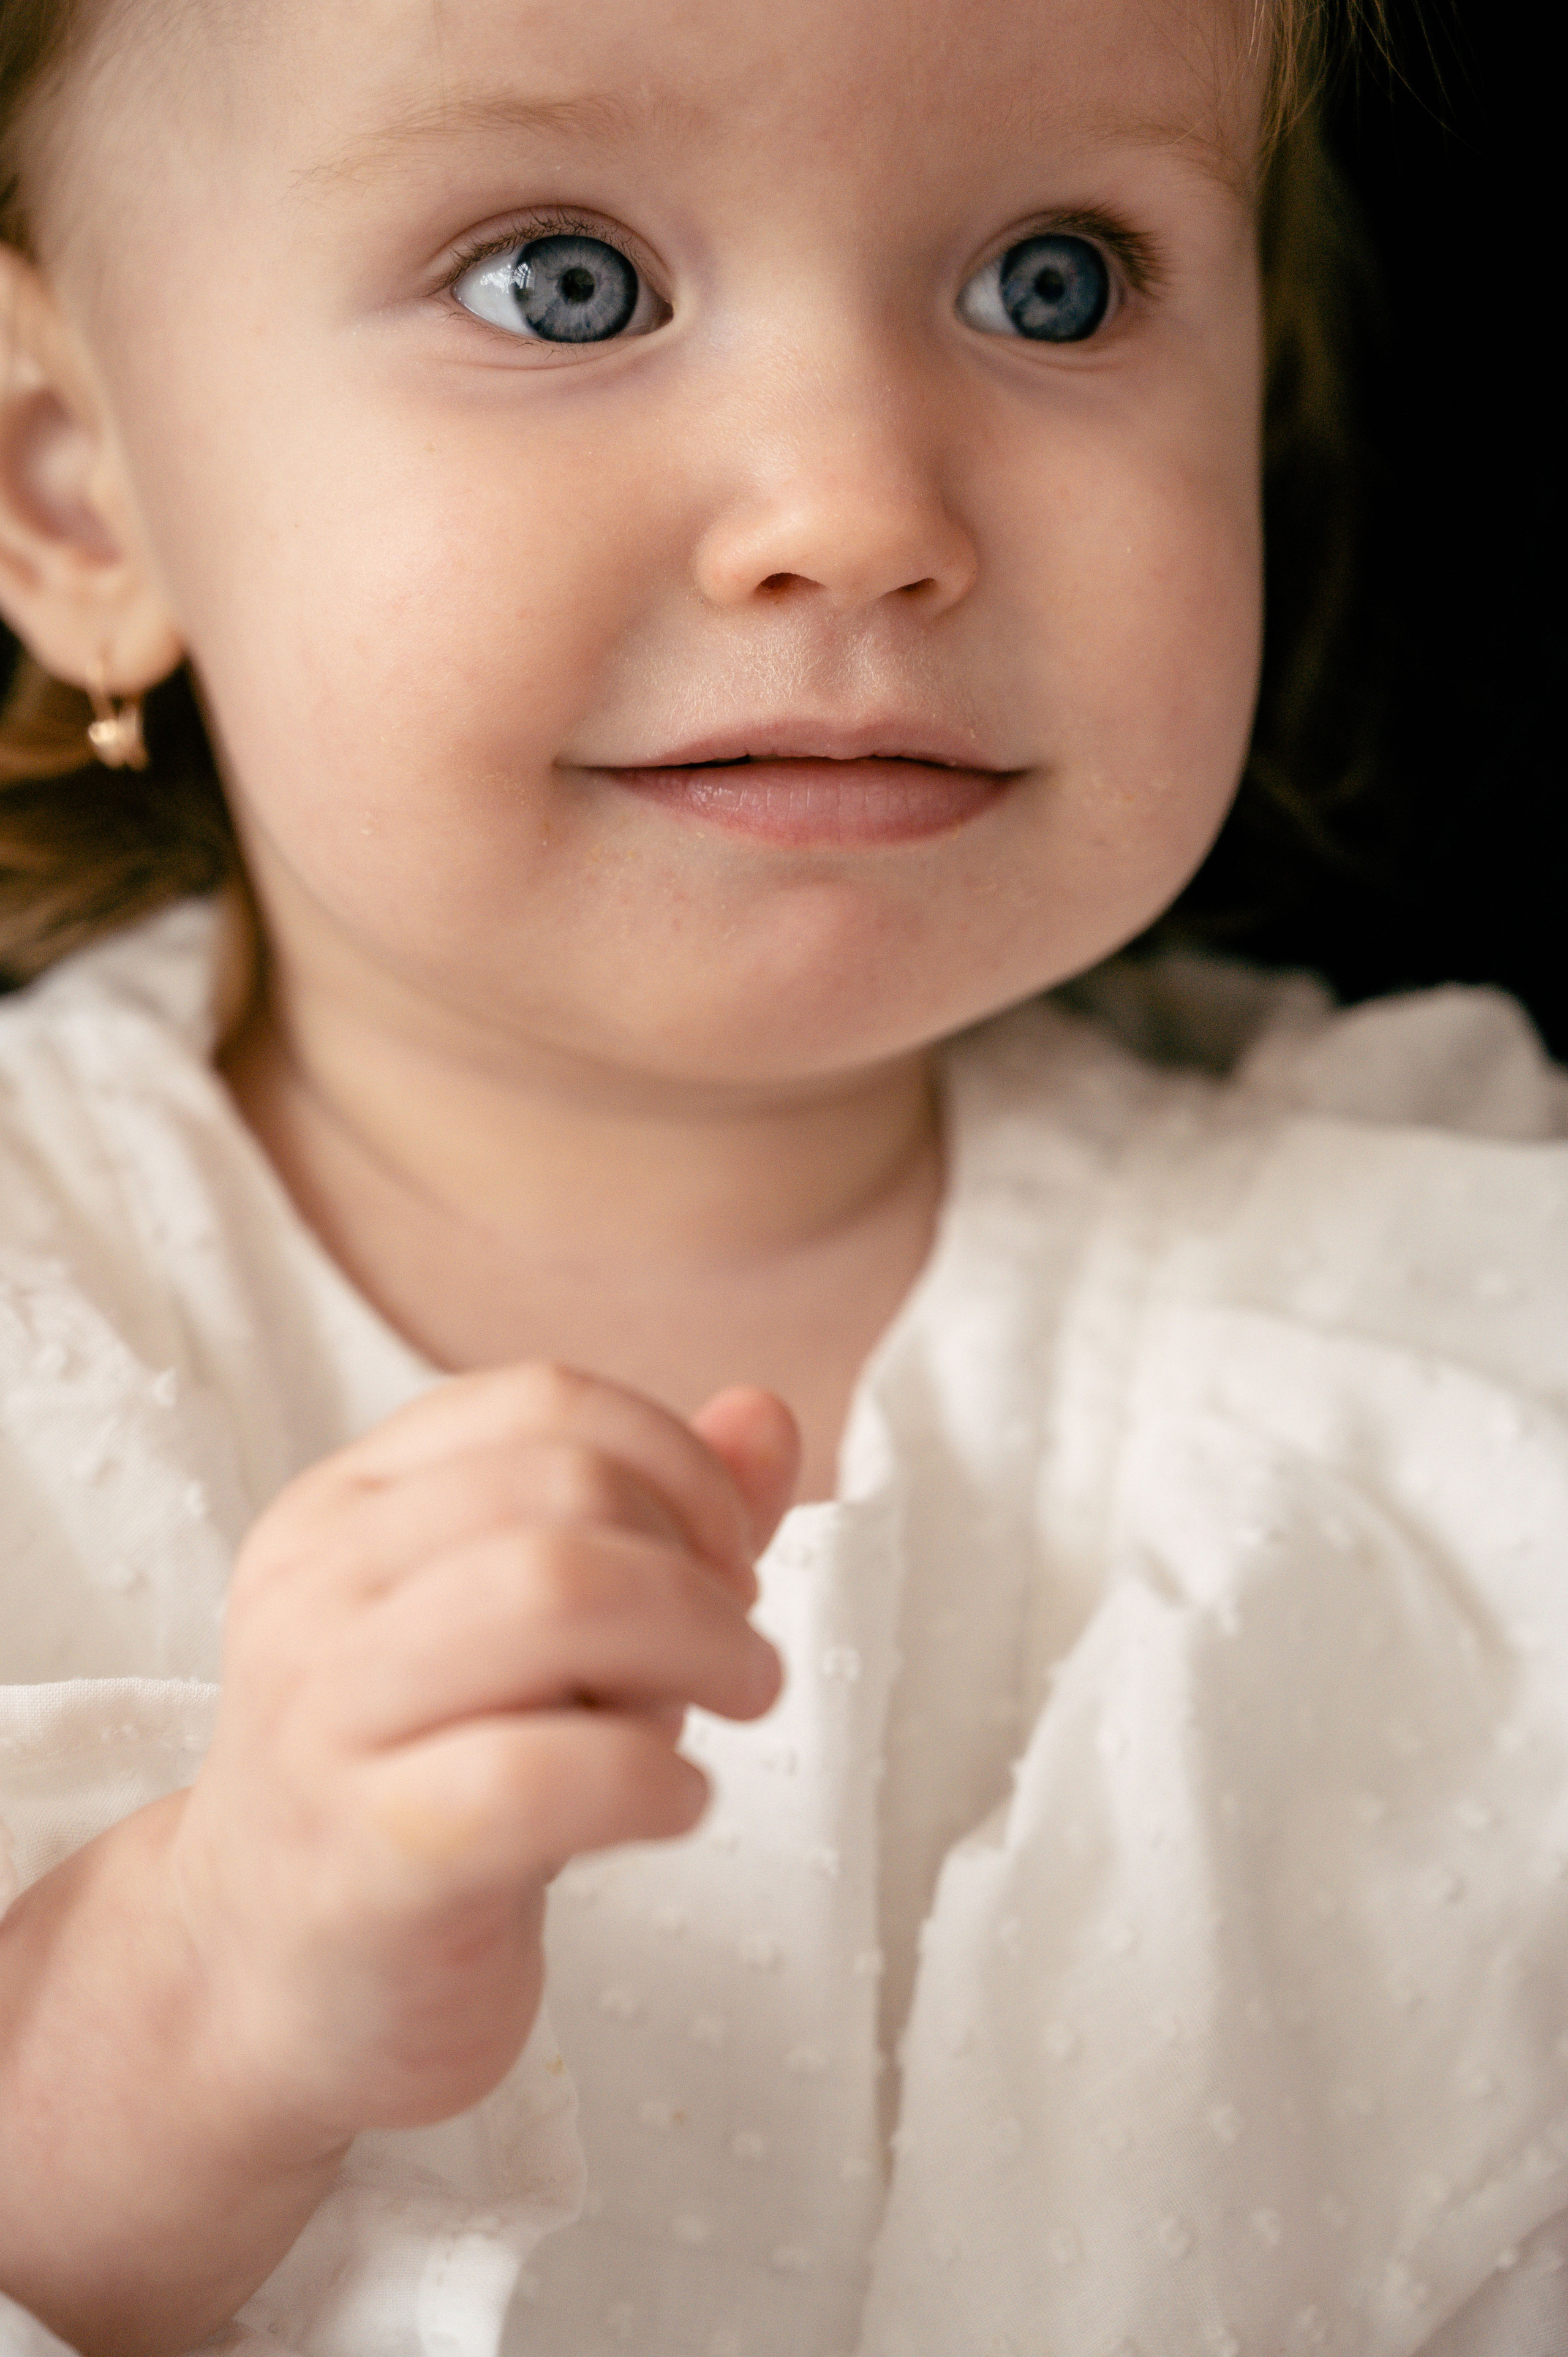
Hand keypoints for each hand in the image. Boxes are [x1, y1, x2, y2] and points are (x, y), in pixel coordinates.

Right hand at [165, 1365, 797, 2157]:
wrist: (262, 1980)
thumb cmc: (423, 1778)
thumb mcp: (526, 1629)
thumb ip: (649, 1516)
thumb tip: (766, 1416)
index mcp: (347, 1505)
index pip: (543, 1402)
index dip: (678, 1463)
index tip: (729, 1557)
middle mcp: (318, 1588)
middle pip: (567, 1489)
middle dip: (700, 1565)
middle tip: (739, 1652)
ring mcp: (327, 1720)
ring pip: (556, 1595)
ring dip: (698, 1646)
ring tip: (735, 1708)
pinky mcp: (368, 1858)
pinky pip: (541, 1775)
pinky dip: (654, 1779)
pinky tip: (678, 1804)